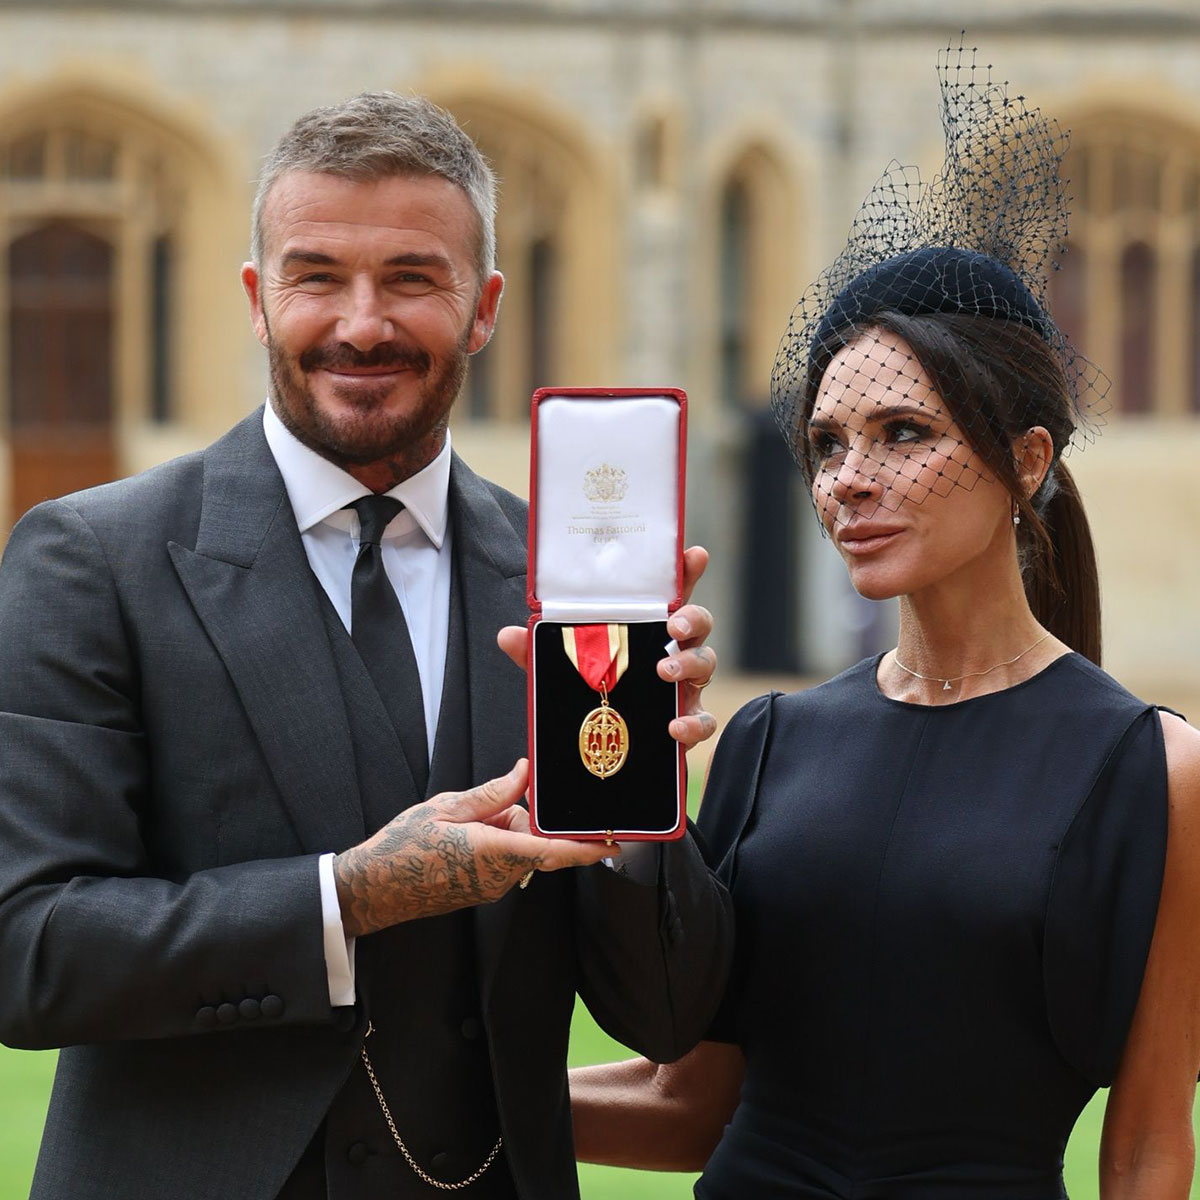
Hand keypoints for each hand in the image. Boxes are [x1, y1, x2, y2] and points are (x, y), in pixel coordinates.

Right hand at [332, 760, 613, 936]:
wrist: (374, 887)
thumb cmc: (403, 847)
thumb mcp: (447, 807)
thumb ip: (493, 793)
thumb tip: (524, 774)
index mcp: (494, 852)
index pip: (553, 850)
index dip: (587, 848)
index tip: (614, 843)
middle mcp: (500, 876)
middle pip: (533, 840)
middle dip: (518, 818)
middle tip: (484, 809)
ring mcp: (491, 888)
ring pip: (518, 849)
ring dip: (501, 830)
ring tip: (462, 824)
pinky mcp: (482, 891)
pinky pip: (504, 861)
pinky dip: (492, 843)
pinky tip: (462, 837)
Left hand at [496, 546, 716, 750]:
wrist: (603, 746)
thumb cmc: (592, 692)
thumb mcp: (561, 669)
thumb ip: (538, 651)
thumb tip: (508, 635)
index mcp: (647, 629)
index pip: (671, 593)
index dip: (686, 572)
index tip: (694, 555)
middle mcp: (673, 651)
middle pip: (698, 623)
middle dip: (693, 617)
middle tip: (674, 624)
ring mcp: (685, 686)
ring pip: (706, 664)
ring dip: (690, 664)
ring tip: (665, 671)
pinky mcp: (687, 721)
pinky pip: (704, 721)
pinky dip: (693, 724)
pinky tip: (674, 726)